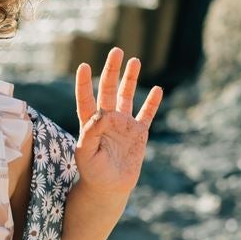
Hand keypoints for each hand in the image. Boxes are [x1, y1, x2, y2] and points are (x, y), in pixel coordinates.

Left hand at [74, 46, 162, 193]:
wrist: (109, 188)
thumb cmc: (93, 173)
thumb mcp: (86, 154)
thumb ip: (90, 133)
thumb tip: (102, 113)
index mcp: (90, 124)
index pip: (86, 99)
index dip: (85, 84)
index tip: (84, 66)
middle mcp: (107, 120)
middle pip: (109, 90)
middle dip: (112, 70)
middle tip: (116, 51)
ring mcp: (124, 125)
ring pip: (127, 97)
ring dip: (130, 79)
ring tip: (134, 60)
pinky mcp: (138, 133)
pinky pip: (147, 115)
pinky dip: (152, 102)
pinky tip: (156, 89)